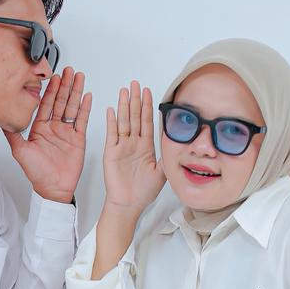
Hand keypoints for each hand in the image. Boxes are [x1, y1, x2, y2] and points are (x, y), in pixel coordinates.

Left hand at [4, 67, 90, 203]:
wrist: (53, 188)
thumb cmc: (37, 173)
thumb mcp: (20, 151)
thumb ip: (13, 133)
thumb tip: (1, 119)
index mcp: (40, 128)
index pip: (46, 104)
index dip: (50, 90)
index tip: (53, 77)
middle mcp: (53, 128)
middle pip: (61, 101)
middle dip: (65, 85)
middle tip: (69, 71)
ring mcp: (66, 132)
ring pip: (72, 107)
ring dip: (76, 92)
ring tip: (79, 77)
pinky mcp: (78, 139)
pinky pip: (82, 120)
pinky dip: (85, 108)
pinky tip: (87, 97)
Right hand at [104, 81, 165, 215]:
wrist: (128, 204)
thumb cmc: (142, 192)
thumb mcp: (162, 172)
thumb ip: (167, 157)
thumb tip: (178, 144)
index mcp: (145, 147)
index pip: (147, 122)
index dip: (147, 107)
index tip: (148, 92)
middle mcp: (133, 144)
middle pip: (135, 117)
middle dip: (136, 100)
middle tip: (136, 84)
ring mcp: (122, 147)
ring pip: (124, 122)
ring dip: (124, 106)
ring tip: (125, 91)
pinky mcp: (111, 153)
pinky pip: (111, 134)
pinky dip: (112, 122)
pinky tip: (111, 110)